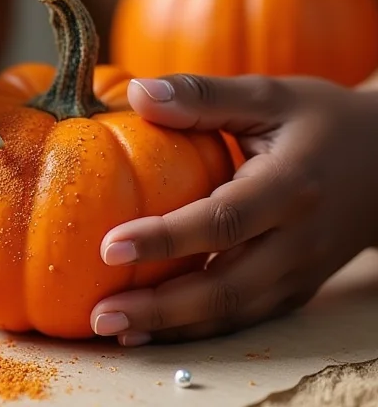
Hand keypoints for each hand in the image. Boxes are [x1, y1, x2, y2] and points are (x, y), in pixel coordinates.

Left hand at [90, 73, 377, 345]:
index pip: (223, 221)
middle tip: (100, 315)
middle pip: (226, 287)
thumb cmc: (320, 120)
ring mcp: (299, 272)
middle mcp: (297, 240)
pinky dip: (198, 328)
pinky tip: (154, 328)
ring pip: (233, 313)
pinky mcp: (295, 288)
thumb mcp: (268, 94)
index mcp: (290, 187)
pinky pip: (244, 316)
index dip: (166, 238)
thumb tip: (136, 91)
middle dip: (160, 308)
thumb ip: (203, 95)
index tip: (108, 246)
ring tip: (115, 329)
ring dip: (172, 328)